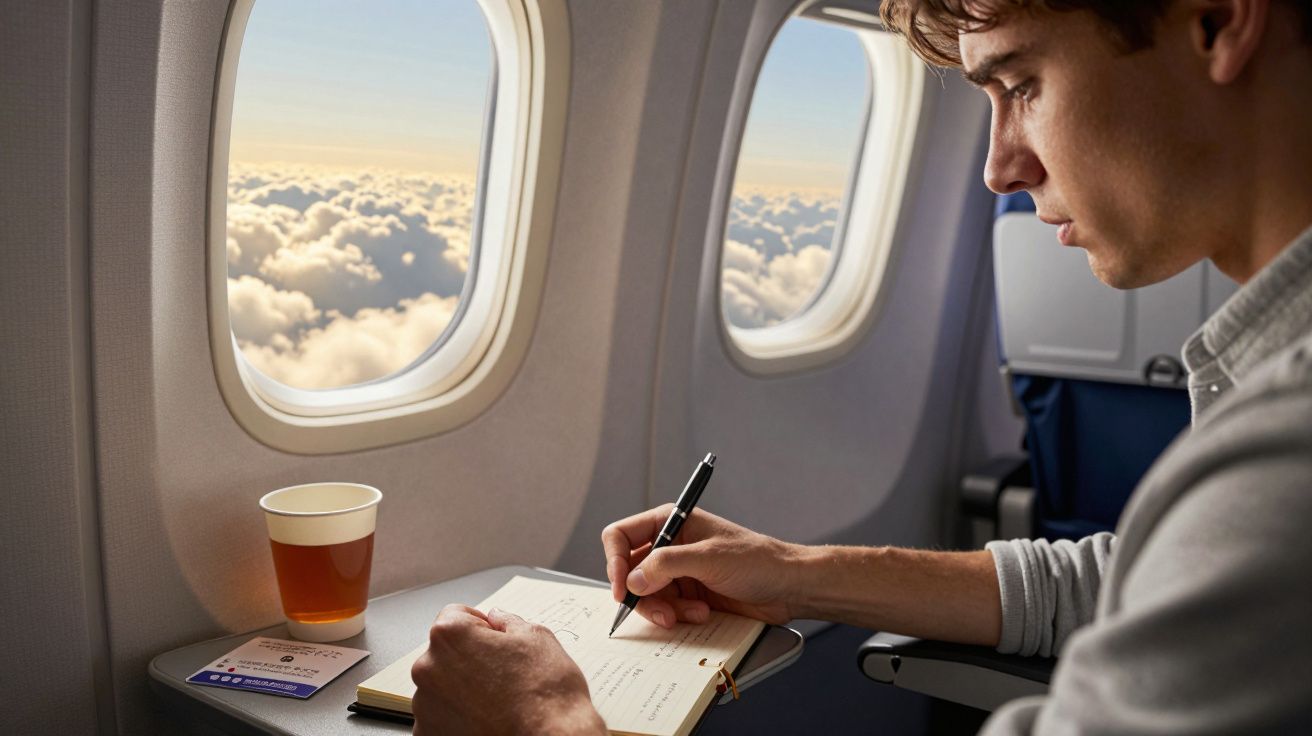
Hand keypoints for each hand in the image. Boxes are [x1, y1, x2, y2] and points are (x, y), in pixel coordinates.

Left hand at [411, 604, 605, 735]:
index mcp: (450, 635)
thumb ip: (508, 621)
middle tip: (502, 675)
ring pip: (443, 685)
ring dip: (462, 689)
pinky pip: (441, 716)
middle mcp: (428, 668)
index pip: (455, 615)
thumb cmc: (545, 694)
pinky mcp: (428, 734)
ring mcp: (425, 706)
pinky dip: (459, 717)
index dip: (481, 627)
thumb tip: (497, 619)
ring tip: (497, 701)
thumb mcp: (536, 637)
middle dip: (469, 658)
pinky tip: (487, 720)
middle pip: (446, 652)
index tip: (496, 643)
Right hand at [601, 505, 800, 627]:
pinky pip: (665, 609)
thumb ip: (666, 565)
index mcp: (671, 522)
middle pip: (630, 572)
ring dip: (665, 609)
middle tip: (661, 613)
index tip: (622, 589)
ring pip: (647, 595)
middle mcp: (670, 546)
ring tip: (692, 613)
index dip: (614, 562)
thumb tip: (633, 579)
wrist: (787, 586)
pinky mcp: (688, 595)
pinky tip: (702, 613)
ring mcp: (678, 572)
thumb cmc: (756, 560)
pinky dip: (678, 615)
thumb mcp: (708, 558)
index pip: (621, 536)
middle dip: (643, 595)